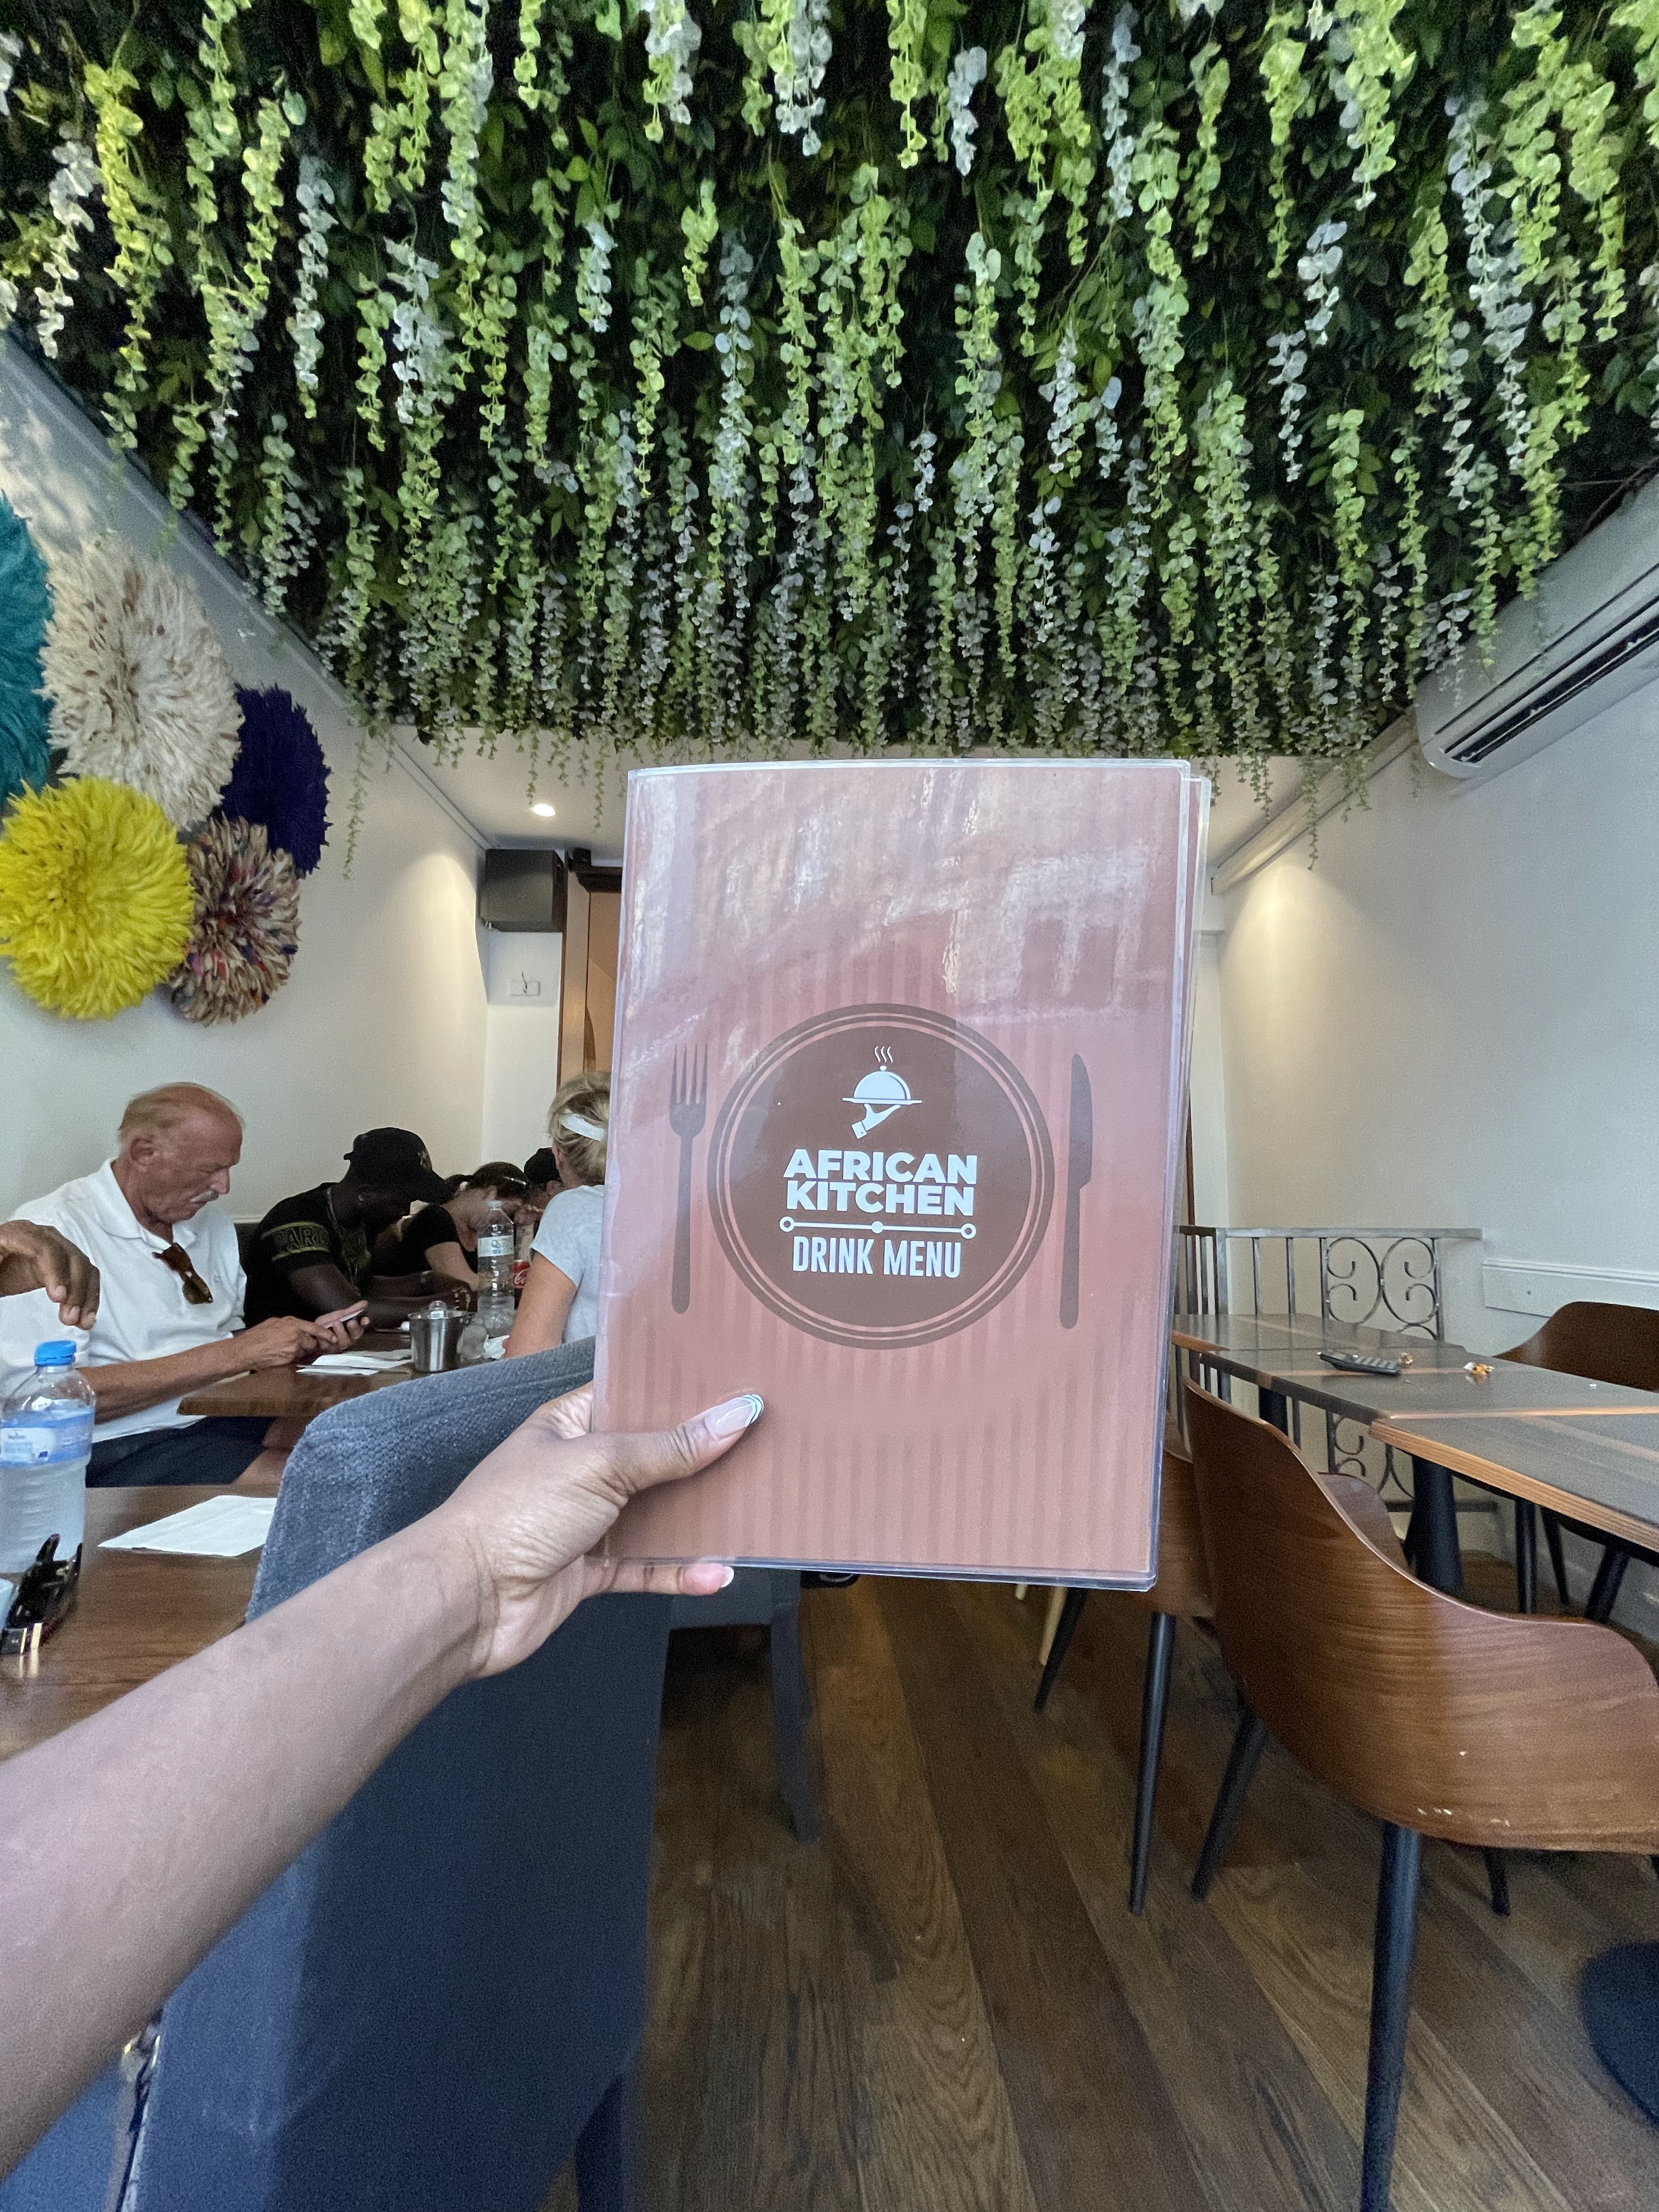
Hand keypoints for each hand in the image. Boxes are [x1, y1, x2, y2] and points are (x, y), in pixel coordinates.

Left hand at [0, 1222, 99, 1327]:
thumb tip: (3, 1284)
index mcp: (16, 1234)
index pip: (44, 1248)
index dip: (55, 1271)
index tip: (59, 1297)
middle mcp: (40, 1237)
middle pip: (69, 1256)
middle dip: (75, 1289)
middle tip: (69, 1316)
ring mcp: (55, 1248)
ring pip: (83, 1266)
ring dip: (86, 1296)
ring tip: (81, 1321)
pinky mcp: (62, 1263)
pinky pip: (85, 1275)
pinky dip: (89, 1297)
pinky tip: (86, 1315)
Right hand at [235, 1316, 331, 1370]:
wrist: (245, 1350)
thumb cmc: (256, 1336)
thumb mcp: (274, 1322)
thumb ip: (289, 1324)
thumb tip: (297, 1328)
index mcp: (292, 1323)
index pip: (315, 1328)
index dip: (325, 1334)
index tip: (333, 1338)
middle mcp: (295, 1335)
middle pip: (311, 1342)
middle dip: (307, 1345)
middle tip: (295, 1346)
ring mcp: (293, 1349)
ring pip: (304, 1352)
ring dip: (298, 1353)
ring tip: (283, 1351)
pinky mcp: (289, 1360)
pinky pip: (296, 1360)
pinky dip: (291, 1360)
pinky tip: (280, 1357)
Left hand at [313, 1305, 368, 1350]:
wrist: (312, 1334)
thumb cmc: (327, 1325)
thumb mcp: (338, 1315)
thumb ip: (351, 1310)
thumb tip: (364, 1303)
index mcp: (352, 1332)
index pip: (362, 1328)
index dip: (364, 1324)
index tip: (365, 1319)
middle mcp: (348, 1340)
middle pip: (355, 1336)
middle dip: (354, 1329)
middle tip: (351, 1322)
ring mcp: (338, 1346)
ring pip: (343, 1342)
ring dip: (340, 1332)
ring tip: (336, 1322)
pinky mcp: (327, 1349)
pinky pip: (328, 1343)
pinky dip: (326, 1336)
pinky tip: (323, 1331)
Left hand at [428, 1383, 758, 1677]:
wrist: (466, 1599)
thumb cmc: (516, 1511)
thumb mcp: (599, 1464)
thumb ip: (670, 1447)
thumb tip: (739, 1414)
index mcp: (572, 1423)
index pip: (635, 1395)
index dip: (684, 1391)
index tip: (741, 1383)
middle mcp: (581, 1467)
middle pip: (655, 1456)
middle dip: (705, 1455)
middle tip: (769, 1444)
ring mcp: (587, 1521)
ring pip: (658, 1514)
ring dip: (701, 1518)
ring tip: (759, 1510)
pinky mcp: (591, 1571)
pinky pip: (647, 1567)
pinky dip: (681, 1571)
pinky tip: (718, 1573)